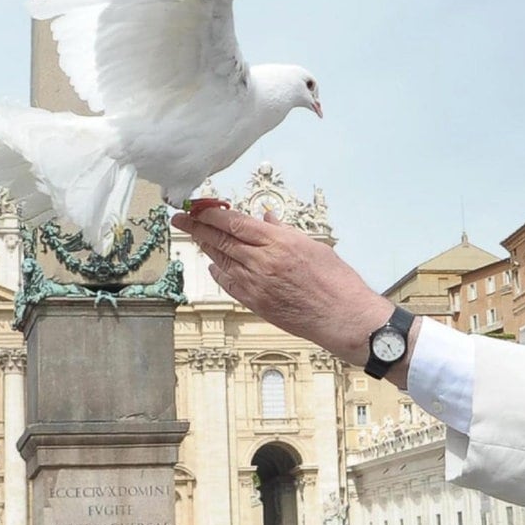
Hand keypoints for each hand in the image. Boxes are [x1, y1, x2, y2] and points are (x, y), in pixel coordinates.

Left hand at [172, 209, 390, 365]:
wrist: (343, 317)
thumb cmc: (336, 282)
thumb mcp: (313, 246)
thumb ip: (284, 232)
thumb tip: (266, 219)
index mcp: (278, 242)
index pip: (234, 222)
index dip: (210, 213)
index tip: (197, 207)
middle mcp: (263, 262)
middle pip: (220, 240)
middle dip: (196, 227)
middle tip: (180, 219)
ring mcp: (257, 285)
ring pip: (221, 261)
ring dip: (205, 247)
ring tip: (194, 237)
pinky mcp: (256, 304)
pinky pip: (229, 284)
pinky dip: (218, 272)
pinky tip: (213, 266)